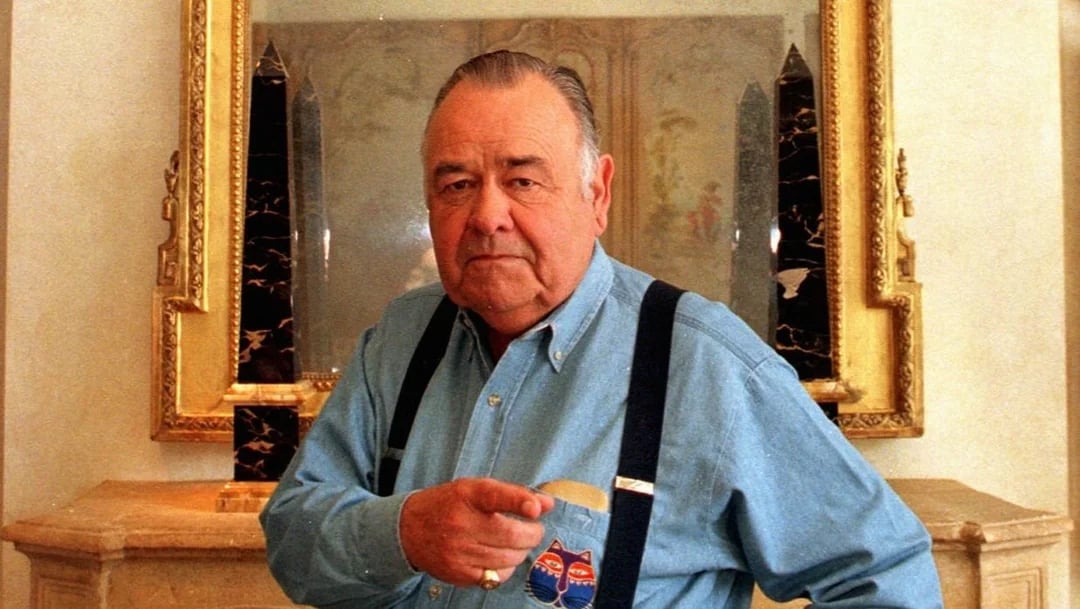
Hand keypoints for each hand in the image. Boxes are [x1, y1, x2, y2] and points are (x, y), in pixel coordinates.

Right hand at [399, 477, 555, 586]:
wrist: (409, 529)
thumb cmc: (450, 505)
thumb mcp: (477, 489)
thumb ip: (513, 494)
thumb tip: (548, 504)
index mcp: (467, 495)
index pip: (495, 496)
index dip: (518, 501)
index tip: (536, 508)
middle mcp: (461, 523)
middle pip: (511, 534)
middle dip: (532, 534)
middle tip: (533, 530)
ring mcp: (458, 551)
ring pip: (508, 558)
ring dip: (522, 551)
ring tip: (518, 543)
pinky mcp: (458, 573)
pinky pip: (496, 576)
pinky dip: (506, 568)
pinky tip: (501, 557)